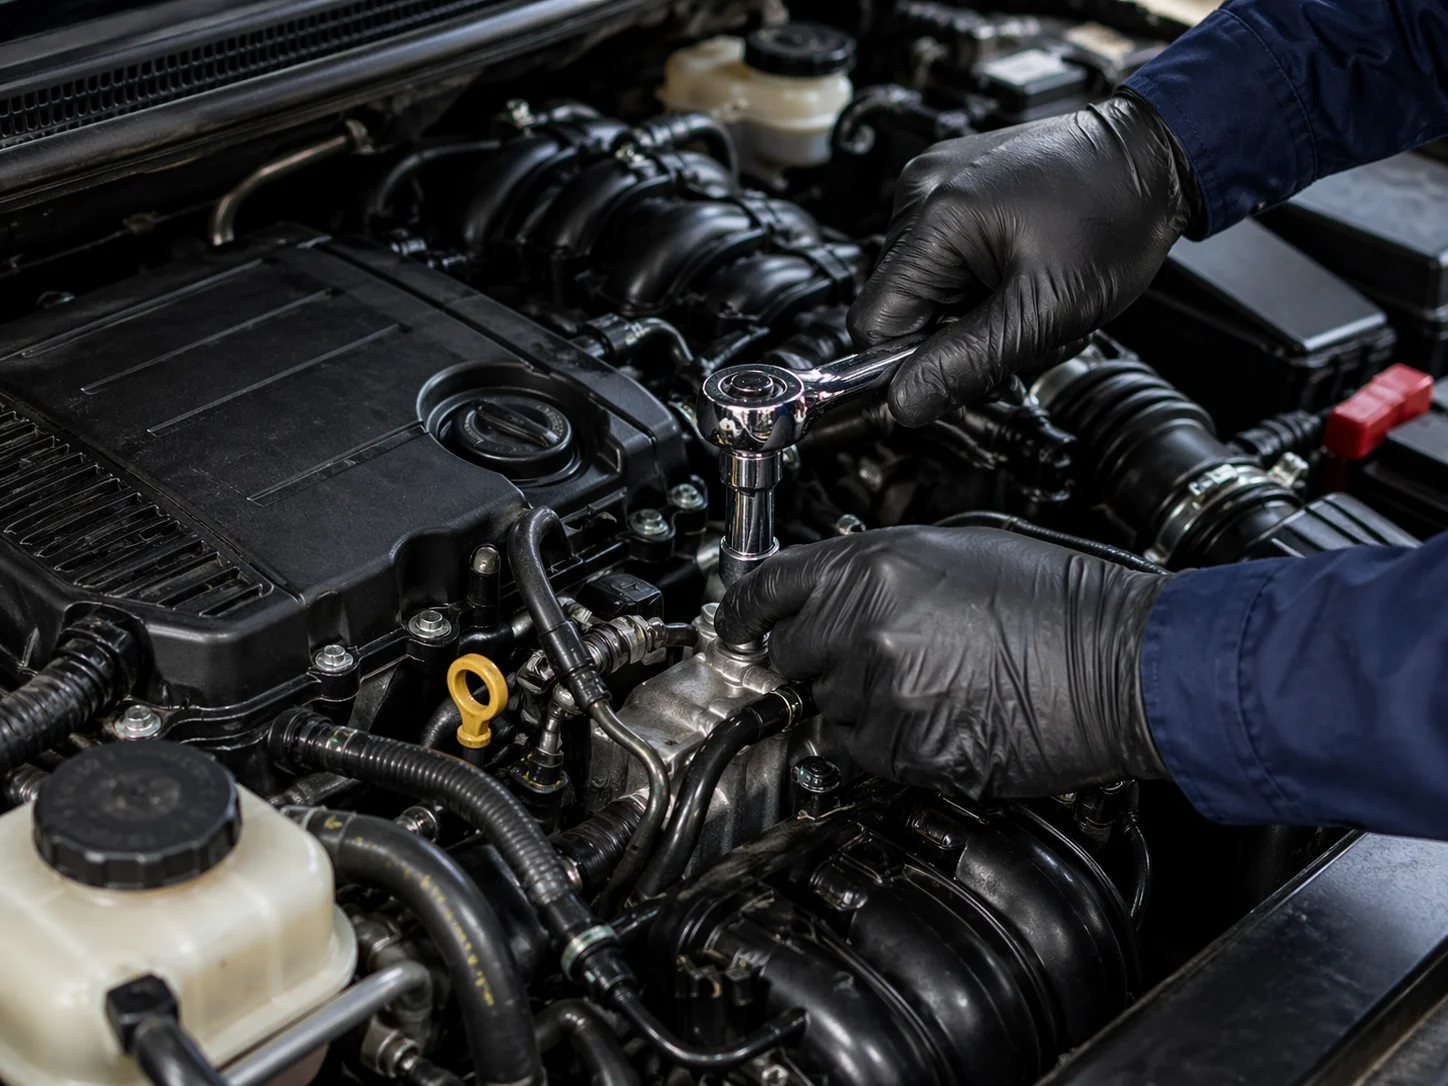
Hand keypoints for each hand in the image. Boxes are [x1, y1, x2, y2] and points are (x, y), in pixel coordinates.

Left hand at [715, 527, 1171, 798]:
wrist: (1116, 663)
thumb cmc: (1054, 599)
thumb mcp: (953, 548)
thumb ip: (873, 568)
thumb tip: (827, 587)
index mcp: (870, 567)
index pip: (766, 588)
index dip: (742, 609)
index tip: (733, 623)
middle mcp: (861, 627)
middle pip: (786, 652)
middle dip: (811, 654)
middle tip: (856, 653)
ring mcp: (878, 693)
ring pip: (821, 706)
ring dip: (851, 699)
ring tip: (920, 682)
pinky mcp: (901, 751)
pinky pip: (853, 751)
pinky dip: (875, 740)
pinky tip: (926, 715)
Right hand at [850, 93, 1198, 425]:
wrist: (1150, 157)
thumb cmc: (1113, 216)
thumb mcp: (1046, 309)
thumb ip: (969, 360)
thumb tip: (906, 401)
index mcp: (936, 217)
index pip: (873, 322)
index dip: (910, 361)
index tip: (961, 367)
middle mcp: (921, 190)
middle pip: (897, 307)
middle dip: (948, 336)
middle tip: (1012, 325)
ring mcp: (933, 182)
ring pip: (918, 289)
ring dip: (963, 312)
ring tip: (1019, 294)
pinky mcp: (950, 185)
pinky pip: (938, 259)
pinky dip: (971, 282)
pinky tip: (1012, 271)